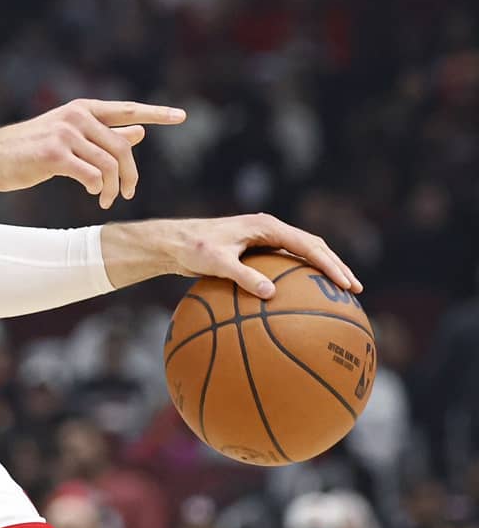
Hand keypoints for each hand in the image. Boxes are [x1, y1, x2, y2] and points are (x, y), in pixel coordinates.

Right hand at [0, 99, 185, 209]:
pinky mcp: (54, 155)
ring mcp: (65, 134)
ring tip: (107, 199)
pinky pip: (91, 175)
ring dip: (113, 187)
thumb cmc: (27, 149)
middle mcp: (76, 116)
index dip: (156, 113)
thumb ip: (103, 135)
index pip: (126, 110)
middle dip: (130, 174)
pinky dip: (97, 189)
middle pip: (121, 146)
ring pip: (109, 163)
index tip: (181, 116)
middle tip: (128, 193)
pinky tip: (93, 195)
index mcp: (81, 109)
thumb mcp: (68, 138)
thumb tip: (139, 132)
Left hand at [116, 214, 362, 298]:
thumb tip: (270, 294)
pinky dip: (302, 278)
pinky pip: (287, 264)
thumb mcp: (215, 262)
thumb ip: (242, 276)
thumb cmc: (191, 248)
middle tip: (354, 291)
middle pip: (313, 246)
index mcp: (266, 226)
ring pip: (304, 254)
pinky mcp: (259, 252)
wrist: (173, 242)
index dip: (329, 264)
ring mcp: (265, 240)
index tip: (345, 284)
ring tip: (341, 295)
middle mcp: (270, 230)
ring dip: (323, 271)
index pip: (307, 245)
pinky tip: (307, 301)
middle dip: (336, 267)